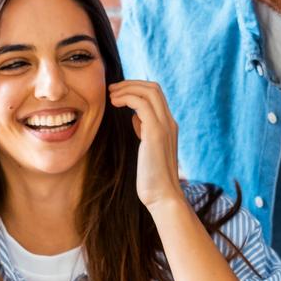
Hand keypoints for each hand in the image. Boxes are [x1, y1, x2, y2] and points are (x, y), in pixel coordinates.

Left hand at [108, 80, 184, 209]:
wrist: (163, 197)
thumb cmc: (152, 178)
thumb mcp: (147, 150)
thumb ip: (145, 131)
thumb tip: (136, 119)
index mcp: (168, 125)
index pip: (156, 95)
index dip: (136, 88)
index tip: (117, 93)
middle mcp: (169, 122)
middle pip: (154, 87)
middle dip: (130, 83)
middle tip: (111, 89)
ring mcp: (165, 126)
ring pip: (149, 91)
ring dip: (127, 88)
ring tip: (110, 95)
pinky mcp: (156, 133)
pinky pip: (142, 104)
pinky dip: (127, 98)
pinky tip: (114, 104)